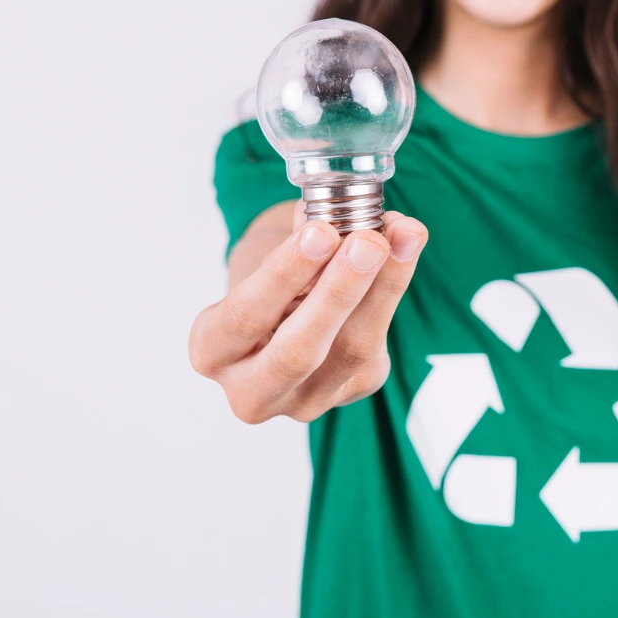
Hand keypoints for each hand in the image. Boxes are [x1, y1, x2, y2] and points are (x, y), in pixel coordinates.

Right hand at [188, 204, 428, 423]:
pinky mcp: (352, 391)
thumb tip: (348, 215)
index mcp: (212, 351)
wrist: (291, 317)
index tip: (320, 231)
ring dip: (382, 288)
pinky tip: (405, 248)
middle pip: (298, 350)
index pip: (245, 317)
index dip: (285, 274)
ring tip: (402, 235)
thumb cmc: (274, 283)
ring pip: (351, 350)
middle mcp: (253, 391)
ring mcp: (305, 401)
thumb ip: (302, 240)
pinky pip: (378, 344)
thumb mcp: (271, 261)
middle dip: (338, 292)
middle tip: (368, 242)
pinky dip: (394, 292)